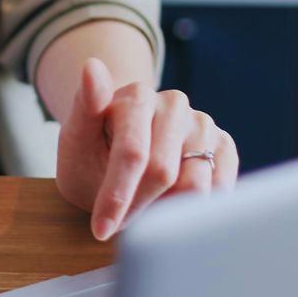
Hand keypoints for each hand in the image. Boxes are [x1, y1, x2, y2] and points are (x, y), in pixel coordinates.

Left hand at [56, 58, 238, 240]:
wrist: (117, 154)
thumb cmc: (91, 152)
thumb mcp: (75, 139)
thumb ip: (83, 107)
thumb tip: (91, 66)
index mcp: (136, 97)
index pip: (132, 153)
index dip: (117, 196)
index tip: (100, 230)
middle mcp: (175, 105)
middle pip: (164, 173)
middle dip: (137, 207)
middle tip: (118, 221)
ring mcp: (202, 125)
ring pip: (197, 185)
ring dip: (165, 209)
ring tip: (143, 204)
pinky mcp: (222, 146)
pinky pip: (220, 187)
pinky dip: (195, 207)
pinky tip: (171, 205)